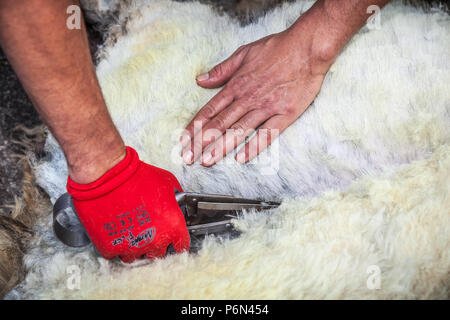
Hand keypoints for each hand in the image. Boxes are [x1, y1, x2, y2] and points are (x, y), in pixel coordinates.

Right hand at [67, 146, 189, 262]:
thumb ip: (176, 199)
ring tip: (131, 230)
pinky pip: (116, 254)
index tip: (173, 239)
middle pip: (159, 254)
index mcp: (172, 226)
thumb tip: (178, 205)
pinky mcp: (110, 248)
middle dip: (156, 243)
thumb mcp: (168, 183)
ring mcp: (132, 247)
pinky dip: (116, 245)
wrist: (108, 176)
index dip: (177, 241)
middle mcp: (154, 240)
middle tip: (148, 230)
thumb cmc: (137, 176)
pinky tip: (117, 232)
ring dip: (135, 246)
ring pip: (137, 256)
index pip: (182, 246)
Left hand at [181, 19, 335, 165]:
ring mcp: (266, 107)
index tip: (184, 140)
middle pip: (220, 124)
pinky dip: (254, 146)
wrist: (307, 47)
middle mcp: (247, 99)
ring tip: (207, 161)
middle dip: (201, 143)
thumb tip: (200, 80)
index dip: (195, 127)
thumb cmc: (277, 48)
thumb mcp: (244, 53)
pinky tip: (242, 158)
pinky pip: (267, 133)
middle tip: (189, 158)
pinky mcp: (284, 114)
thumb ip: (221, 70)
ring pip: (239, 131)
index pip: (210, 110)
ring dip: (221, 147)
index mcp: (236, 85)